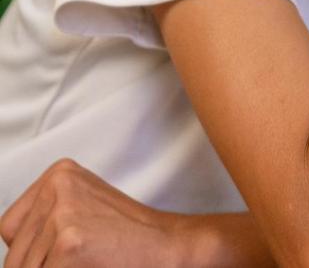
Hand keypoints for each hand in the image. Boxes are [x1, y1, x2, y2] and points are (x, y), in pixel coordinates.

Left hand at [0, 159, 183, 267]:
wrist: (168, 245)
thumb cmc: (127, 236)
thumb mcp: (82, 210)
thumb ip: (44, 220)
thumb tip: (12, 259)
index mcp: (59, 174)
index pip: (9, 228)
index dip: (30, 251)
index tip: (57, 253)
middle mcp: (57, 186)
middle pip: (14, 253)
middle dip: (40, 266)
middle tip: (80, 260)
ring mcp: (62, 213)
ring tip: (87, 263)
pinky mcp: (68, 243)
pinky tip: (91, 267)